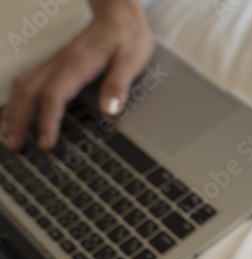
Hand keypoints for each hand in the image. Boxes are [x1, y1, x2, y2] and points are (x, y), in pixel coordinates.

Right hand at [1, 0, 153, 150]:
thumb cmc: (126, 37)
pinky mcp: (55, 64)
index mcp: (78, 64)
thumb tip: (110, 110)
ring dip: (13, 110)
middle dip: (19, 120)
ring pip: (23, 85)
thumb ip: (119, 84)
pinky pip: (28, 80)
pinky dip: (17, 98)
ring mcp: (54, 62)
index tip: (46, 142)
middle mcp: (60, 63)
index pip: (54, 95)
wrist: (118, 14)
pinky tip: (14, 112)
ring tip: (9, 134)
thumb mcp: (132, 60)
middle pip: (29, 92)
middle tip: (16, 145)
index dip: (47, 121)